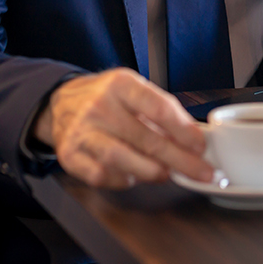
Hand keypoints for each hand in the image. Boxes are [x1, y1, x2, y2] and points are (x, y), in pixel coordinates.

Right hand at [31, 68, 211, 188]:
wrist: (62, 102)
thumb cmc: (107, 97)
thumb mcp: (134, 90)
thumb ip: (162, 111)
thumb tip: (192, 140)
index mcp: (121, 84)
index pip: (159, 108)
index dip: (183, 130)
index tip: (200, 145)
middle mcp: (100, 105)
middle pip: (146, 138)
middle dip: (179, 159)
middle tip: (199, 171)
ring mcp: (83, 131)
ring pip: (122, 159)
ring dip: (151, 171)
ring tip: (167, 173)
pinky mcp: (70, 155)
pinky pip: (102, 175)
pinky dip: (123, 179)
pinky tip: (134, 174)